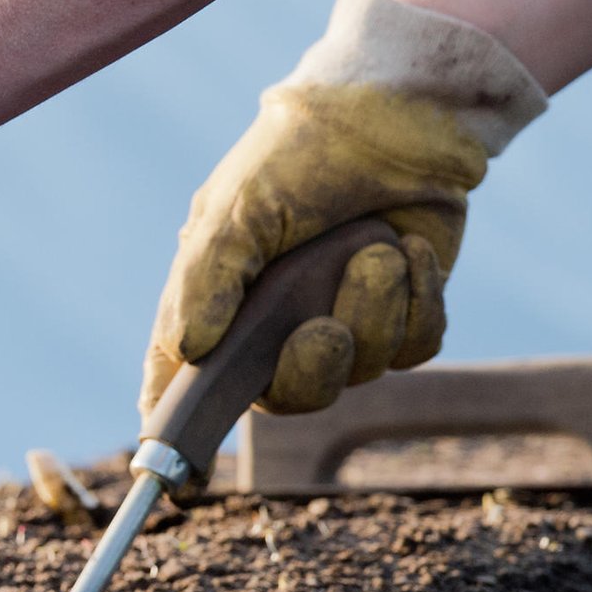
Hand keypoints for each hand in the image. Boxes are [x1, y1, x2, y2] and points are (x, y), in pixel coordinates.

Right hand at [140, 0, 546, 417]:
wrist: (398, 111)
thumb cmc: (298, 154)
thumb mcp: (234, 210)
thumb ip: (206, 281)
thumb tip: (189, 351)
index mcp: (216, 302)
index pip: (183, 382)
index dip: (177, 430)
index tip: (178, 480)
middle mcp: (273, 323)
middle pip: (282, 400)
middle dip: (308, 367)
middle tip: (322, 326)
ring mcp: (339, 321)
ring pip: (357, 374)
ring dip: (370, 311)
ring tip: (372, 249)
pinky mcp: (403, 314)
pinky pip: (412, 349)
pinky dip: (415, 302)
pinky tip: (405, 250)